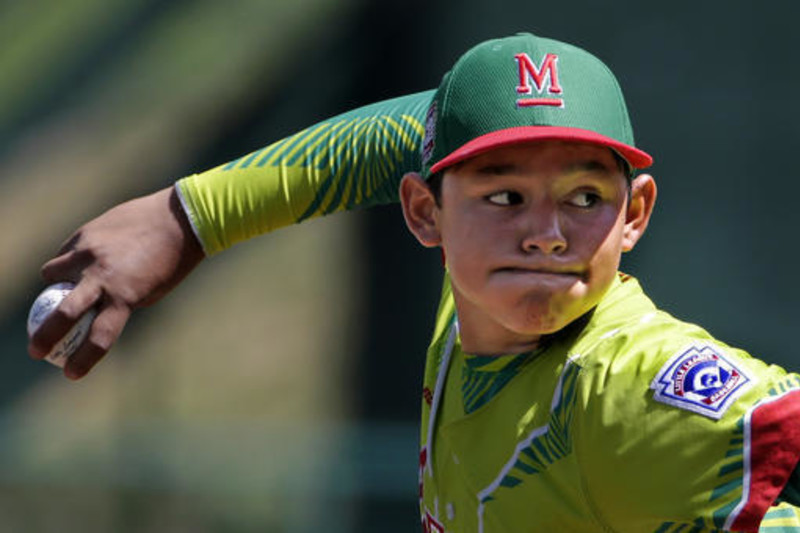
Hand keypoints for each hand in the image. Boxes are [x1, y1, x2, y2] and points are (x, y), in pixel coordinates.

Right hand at [27, 186, 204, 378]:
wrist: (178, 218)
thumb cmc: (171, 261)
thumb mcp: (150, 291)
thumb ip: (121, 302)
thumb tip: (95, 314)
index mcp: (125, 296)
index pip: (98, 338)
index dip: (83, 361)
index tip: (71, 373)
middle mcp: (102, 275)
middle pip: (63, 314)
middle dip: (44, 337)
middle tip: (36, 351)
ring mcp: (89, 252)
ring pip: (52, 274)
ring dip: (54, 284)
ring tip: (65, 286)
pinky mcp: (85, 232)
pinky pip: (64, 252)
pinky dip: (67, 261)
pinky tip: (81, 261)